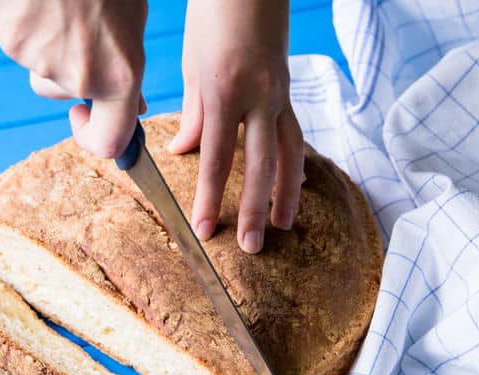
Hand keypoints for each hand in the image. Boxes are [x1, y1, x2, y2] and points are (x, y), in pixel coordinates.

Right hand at [0, 0, 147, 157]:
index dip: (94, 138)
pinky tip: (39, 0)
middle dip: (69, 70)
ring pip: (39, 68)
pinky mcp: (10, 39)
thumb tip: (134, 105)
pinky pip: (17, 43)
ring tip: (60, 5)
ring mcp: (40, 61)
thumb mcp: (133, 23)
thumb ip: (129, 67)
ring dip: (47, 46)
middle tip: (78, 24)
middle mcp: (80, 77)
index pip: (108, 143)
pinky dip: (25, 26)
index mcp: (120, 75)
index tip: (84, 119)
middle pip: (64, 94)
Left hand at [169, 0, 304, 253]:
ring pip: (289, 153)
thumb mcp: (193, 65)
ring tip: (282, 226)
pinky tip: (293, 184)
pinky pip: (295, 133)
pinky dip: (294, 163)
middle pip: (260, 166)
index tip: (204, 230)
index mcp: (225, 92)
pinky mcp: (287, 91)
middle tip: (252, 247)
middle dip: (255, 209)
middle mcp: (258, 98)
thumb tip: (184, 150)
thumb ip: (192, 113)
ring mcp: (278, 94)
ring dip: (286, 193)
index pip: (216, 159)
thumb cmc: (213, 15)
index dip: (209, 199)